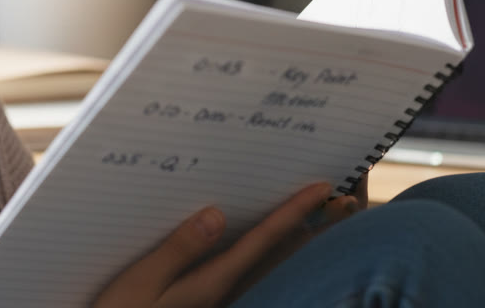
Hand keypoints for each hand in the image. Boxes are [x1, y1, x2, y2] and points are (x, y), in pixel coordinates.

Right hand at [92, 181, 363, 307]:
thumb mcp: (140, 284)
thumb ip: (178, 249)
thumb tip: (215, 215)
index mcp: (211, 282)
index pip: (263, 241)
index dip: (294, 212)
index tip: (323, 187)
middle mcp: (224, 291)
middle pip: (278, 254)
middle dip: (312, 226)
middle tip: (345, 200)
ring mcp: (218, 299)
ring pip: (269, 265)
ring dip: (296, 240)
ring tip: (323, 217)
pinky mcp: (208, 301)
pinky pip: (249, 271)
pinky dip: (269, 252)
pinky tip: (269, 242)